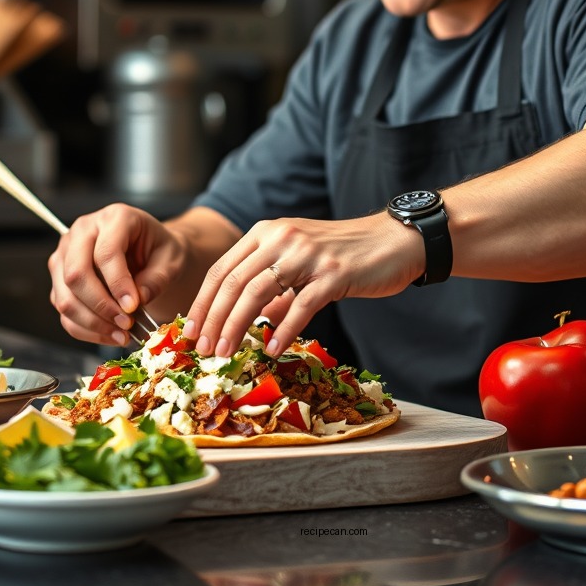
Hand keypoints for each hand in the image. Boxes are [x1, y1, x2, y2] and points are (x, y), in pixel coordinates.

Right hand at [47, 203, 183, 345]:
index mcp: (115, 217)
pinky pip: (64, 310)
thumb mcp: (171, 259)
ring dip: (92, 322)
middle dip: (101, 306)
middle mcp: (83, 230)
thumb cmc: (160, 251)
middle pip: (76, 273)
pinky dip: (85, 328)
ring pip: (65, 296)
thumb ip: (158, 278)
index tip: (133, 307)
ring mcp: (66, 254)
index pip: (106, 252)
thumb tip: (137, 300)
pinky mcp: (59, 278)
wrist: (150, 251)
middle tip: (126, 324)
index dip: (118, 284)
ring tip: (122, 334)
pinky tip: (110, 334)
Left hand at [182, 212, 424, 358]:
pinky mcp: (334, 273)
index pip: (222, 268)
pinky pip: (301, 305)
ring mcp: (308, 254)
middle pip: (234, 281)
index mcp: (268, 232)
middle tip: (202, 350)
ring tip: (225, 353)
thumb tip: (256, 321)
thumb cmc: (346, 253)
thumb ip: (275, 286)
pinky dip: (283, 330)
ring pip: (258, 292)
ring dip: (236, 326)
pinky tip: (273, 350)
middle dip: (213, 319)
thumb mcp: (300, 261)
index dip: (203, 302)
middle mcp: (283, 237)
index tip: (191, 331)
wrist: (394, 240)